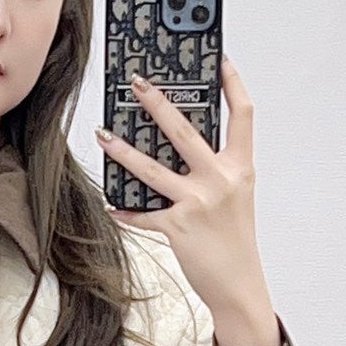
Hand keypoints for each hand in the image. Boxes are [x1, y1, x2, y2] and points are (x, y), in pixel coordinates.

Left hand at [97, 55, 268, 318]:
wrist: (240, 285)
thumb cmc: (235, 240)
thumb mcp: (235, 197)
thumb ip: (215, 170)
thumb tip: (179, 146)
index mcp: (240, 168)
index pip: (242, 115)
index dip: (232, 83)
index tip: (218, 59)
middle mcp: (221, 180)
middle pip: (186, 131)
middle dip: (158, 103)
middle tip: (137, 83)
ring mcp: (199, 203)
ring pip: (153, 168)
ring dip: (123, 150)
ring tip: (103, 134)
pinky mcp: (178, 227)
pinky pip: (143, 213)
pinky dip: (125, 209)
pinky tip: (111, 204)